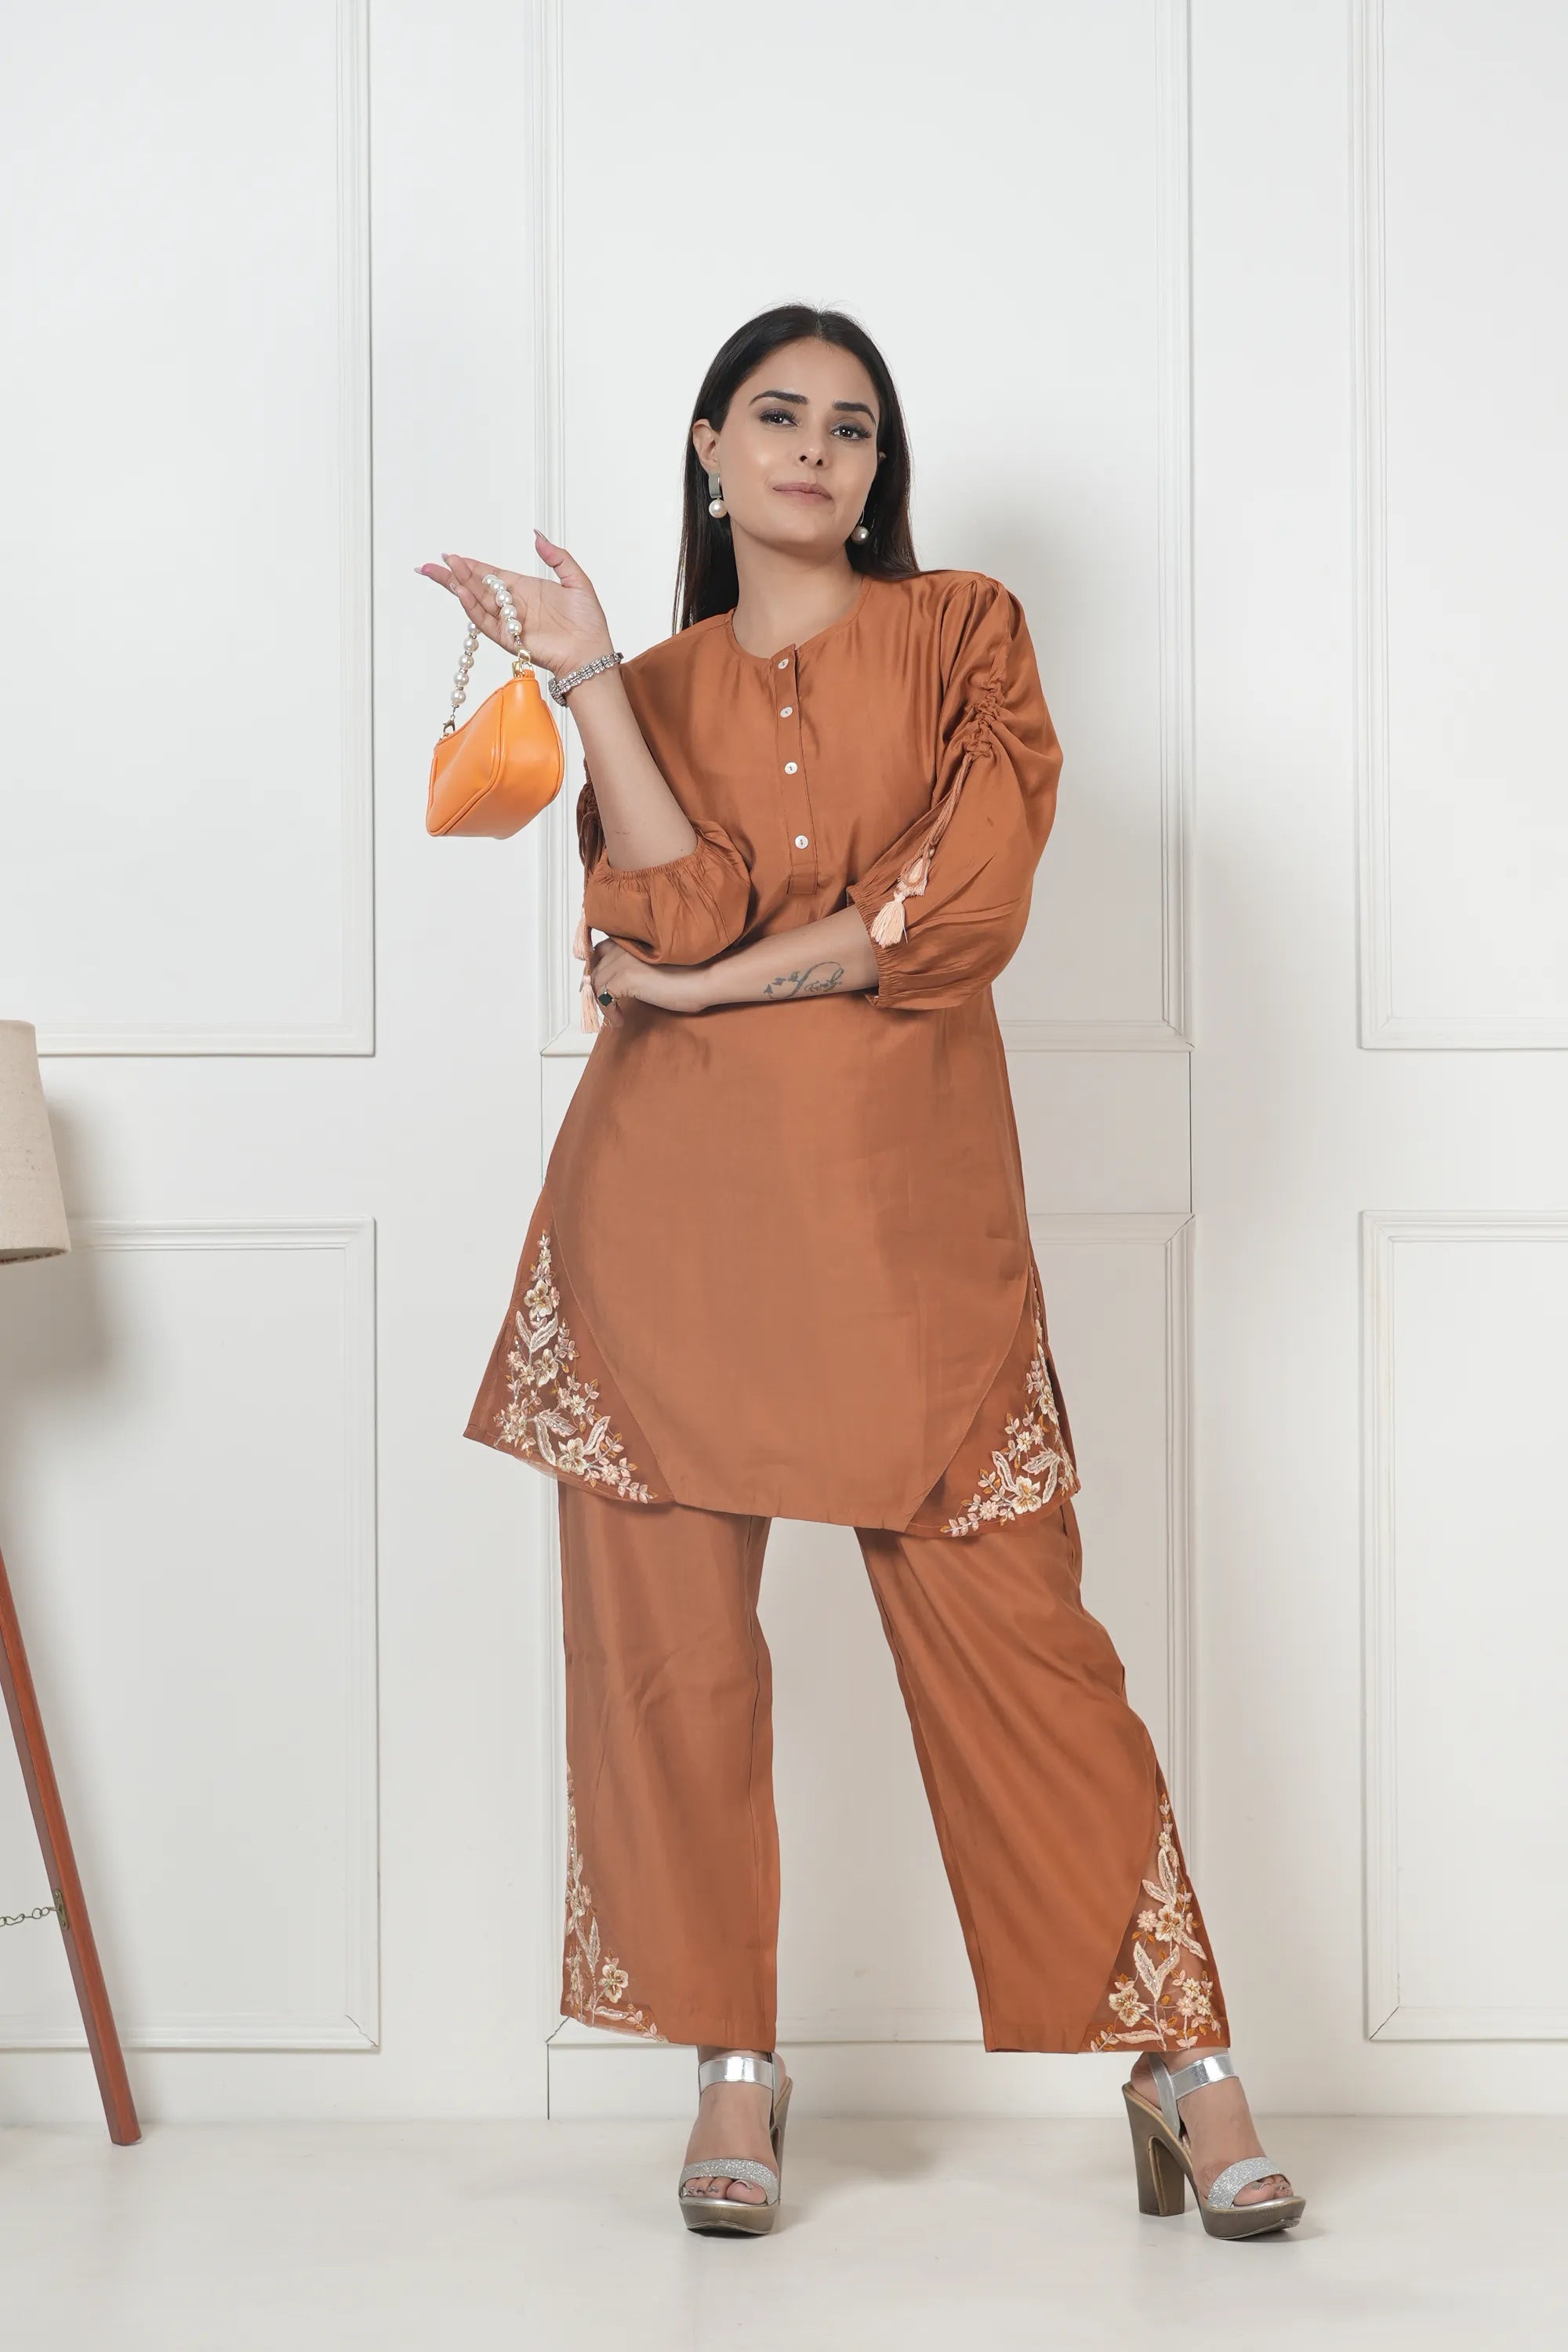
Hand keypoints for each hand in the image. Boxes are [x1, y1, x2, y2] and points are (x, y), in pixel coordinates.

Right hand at [416, 529, 611, 676]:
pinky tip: (462, 592)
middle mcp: (513, 605)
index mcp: (525, 589)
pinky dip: (472, 607)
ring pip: (476, 601)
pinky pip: (486, 622)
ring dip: (459, 585)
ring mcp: (509, 622)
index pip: (491, 574)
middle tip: (432, 564)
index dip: (471, 565)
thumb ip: (556, 557)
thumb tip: (537, 536)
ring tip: (443, 570)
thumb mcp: (576, 580)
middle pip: (476, 586)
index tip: (451, 555)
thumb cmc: (588, 622)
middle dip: (453, 574)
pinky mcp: (509, 638)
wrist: (591, 652)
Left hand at [586, 937, 711, 1025]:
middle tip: (605, 1004)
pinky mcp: (625, 977)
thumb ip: (637, 966)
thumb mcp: (656, 966)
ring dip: (601, 1001)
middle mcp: (623, 946)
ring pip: (596, 982)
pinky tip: (620, 1020)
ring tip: (614, 1015)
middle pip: (595, 967)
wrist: (703, 979)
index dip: (598, 968)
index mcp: (631, 940)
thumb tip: (620, 983)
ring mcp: (623, 961)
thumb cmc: (690, 974)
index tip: (601, 986)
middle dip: (596, 987)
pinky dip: (608, 1011)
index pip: (600, 950)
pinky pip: (603, 996)